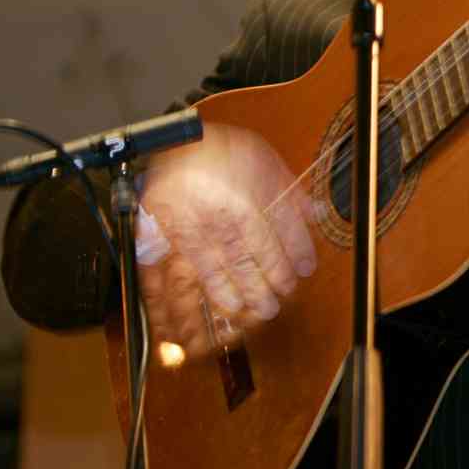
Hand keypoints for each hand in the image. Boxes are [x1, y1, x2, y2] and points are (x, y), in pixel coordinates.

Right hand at [135, 122, 315, 356]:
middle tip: (269, 307)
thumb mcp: (264, 160)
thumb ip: (288, 192)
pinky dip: (171, 309)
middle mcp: (217, 223)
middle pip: (245, 267)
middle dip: (261, 292)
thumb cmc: (222, 149)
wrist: (176, 140)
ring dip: (228, 301)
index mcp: (245, 202)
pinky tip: (178, 329)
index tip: (300, 274)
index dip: (290, 262)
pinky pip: (161, 283)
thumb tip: (312, 216)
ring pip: (209, 280)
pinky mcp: (157, 242)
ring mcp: (185, 234)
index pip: (274, 242)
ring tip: (240, 317)